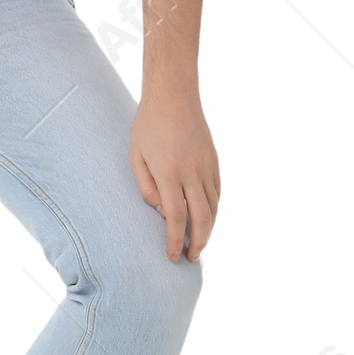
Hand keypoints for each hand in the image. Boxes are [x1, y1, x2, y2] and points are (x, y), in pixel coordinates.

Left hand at [129, 87, 218, 261]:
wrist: (174, 97)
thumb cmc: (147, 127)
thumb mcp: (135, 156)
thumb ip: (146, 187)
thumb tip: (161, 212)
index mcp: (169, 173)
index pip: (175, 218)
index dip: (174, 241)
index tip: (172, 257)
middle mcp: (192, 173)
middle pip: (201, 219)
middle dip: (197, 243)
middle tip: (190, 258)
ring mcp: (206, 167)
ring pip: (214, 208)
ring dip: (208, 230)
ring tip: (198, 243)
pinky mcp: (214, 162)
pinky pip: (218, 193)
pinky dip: (214, 211)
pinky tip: (206, 219)